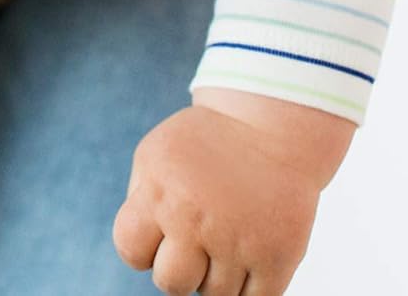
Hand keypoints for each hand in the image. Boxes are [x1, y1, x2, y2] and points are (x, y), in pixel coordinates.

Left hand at [113, 92, 352, 295]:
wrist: (270, 128)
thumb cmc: (205, 145)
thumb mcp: (157, 155)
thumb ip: (140, 202)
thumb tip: (140, 254)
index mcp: (160, 191)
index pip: (130, 250)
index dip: (141, 247)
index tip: (159, 232)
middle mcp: (196, 219)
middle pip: (171, 283)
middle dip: (179, 267)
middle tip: (195, 239)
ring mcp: (238, 242)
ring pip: (214, 295)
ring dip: (216, 272)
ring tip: (225, 233)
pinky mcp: (277, 258)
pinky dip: (248, 285)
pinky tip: (248, 250)